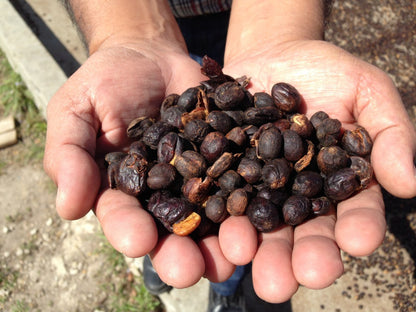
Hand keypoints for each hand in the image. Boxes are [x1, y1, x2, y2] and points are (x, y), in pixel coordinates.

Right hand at [43, 40, 239, 286]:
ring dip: (223, 238)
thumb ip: (69, 155)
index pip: (121, 216)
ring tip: (236, 253)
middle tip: (191, 270)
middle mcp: (161, 194)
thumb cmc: (105, 82)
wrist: (149, 55)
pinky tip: (264, 210)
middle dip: (179, 251)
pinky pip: (240, 179)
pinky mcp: (226, 159)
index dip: (128, 230)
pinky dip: (252, 195)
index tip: (139, 241)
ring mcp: (197, 178)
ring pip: (210, 215)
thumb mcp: (77, 110)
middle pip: (169, 229)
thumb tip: (67, 208)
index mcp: (120, 190)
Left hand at [219, 40, 415, 301]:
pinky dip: (217, 213)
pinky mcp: (226, 174)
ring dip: (254, 246)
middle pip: (304, 231)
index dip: (359, 228)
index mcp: (338, 182)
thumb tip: (410, 183)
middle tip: (300, 277)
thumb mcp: (365, 90)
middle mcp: (298, 194)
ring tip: (247, 258)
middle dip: (303, 256)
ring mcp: (259, 187)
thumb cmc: (326, 71)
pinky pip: (220, 195)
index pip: (355, 212)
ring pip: (260, 223)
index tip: (359, 242)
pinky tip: (215, 228)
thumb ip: (389, 133)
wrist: (272, 54)